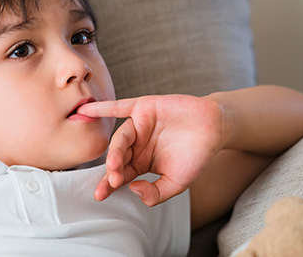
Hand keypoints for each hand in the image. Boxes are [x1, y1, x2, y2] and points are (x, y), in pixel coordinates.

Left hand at [78, 94, 225, 205]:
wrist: (215, 128)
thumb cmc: (196, 156)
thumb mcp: (177, 183)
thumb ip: (156, 193)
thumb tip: (133, 189)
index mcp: (139, 163)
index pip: (120, 176)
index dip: (109, 185)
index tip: (100, 196)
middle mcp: (135, 145)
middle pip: (117, 158)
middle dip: (113, 170)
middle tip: (113, 180)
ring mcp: (138, 126)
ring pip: (121, 138)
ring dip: (115, 150)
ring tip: (113, 163)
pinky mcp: (143, 108)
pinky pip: (120, 107)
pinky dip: (103, 108)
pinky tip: (86, 111)